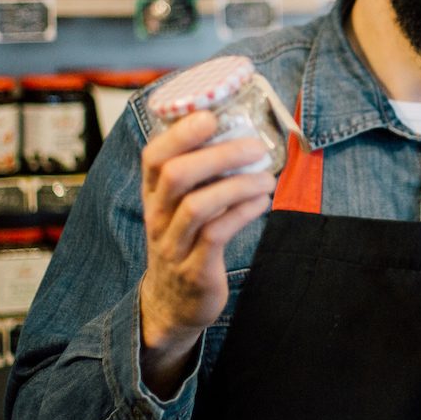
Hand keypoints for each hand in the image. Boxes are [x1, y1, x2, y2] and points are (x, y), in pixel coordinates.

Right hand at [138, 110, 275, 392]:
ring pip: (197, 205)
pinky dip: (243, 213)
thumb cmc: (185, 239)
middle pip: (176, 175)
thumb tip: (241, 130)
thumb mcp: (180, 205)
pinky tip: (262, 201)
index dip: (180, 133)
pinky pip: (216, 235)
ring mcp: (173, 245)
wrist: (173, 303)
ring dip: (237, 185)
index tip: (211, 115)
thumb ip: (200, 172)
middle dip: (219, 154)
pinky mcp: (194, 269)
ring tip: (266, 177)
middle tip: (255, 145)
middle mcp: (158, 216)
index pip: (154, 156)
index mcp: (154, 194)